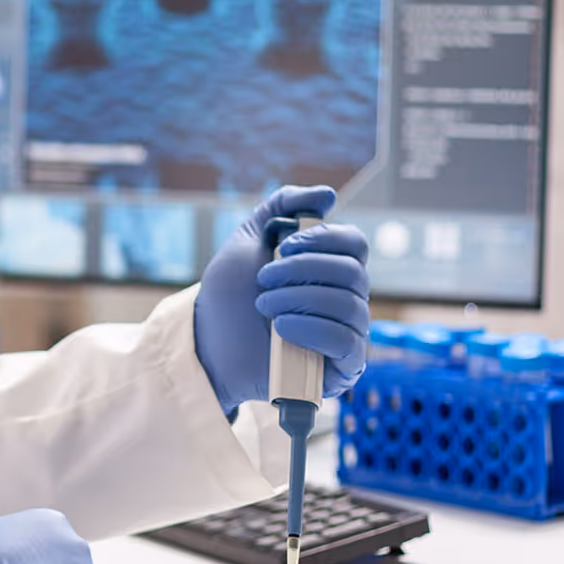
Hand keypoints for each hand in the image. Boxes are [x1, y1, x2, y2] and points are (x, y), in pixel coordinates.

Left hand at [193, 185, 369, 414]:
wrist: (208, 342)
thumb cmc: (230, 295)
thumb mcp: (248, 239)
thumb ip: (282, 208)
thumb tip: (327, 195)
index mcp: (331, 268)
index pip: (355, 243)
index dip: (322, 239)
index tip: (283, 246)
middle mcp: (347, 299)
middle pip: (352, 272)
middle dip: (301, 270)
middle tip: (262, 279)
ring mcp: (348, 334)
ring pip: (348, 304)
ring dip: (298, 299)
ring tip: (263, 306)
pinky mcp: (342, 368)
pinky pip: (348, 342)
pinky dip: (312, 328)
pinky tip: (281, 327)